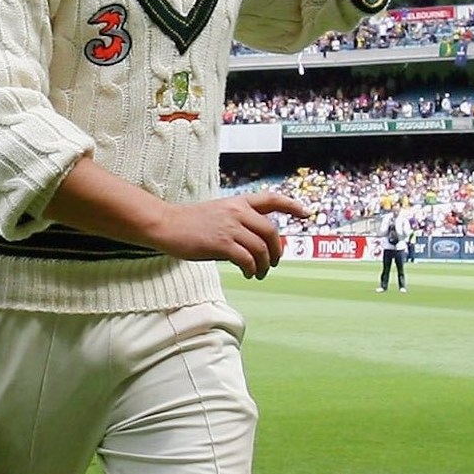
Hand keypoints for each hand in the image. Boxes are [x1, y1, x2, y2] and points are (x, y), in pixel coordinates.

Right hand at [156, 191, 311, 279]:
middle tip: (274, 262)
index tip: (307, 214)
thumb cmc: (188, 222)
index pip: (272, 199)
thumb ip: (237, 224)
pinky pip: (247, 259)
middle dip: (277, 250)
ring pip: (261, 248)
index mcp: (238, 203)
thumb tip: (253, 245)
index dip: (292, 206)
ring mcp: (230, 227)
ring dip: (265, 264)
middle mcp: (237, 212)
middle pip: (271, 231)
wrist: (166, 224)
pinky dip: (251, 269)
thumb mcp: (217, 214)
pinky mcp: (221, 243)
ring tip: (258, 273)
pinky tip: (248, 273)